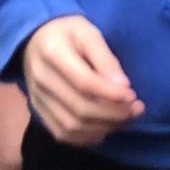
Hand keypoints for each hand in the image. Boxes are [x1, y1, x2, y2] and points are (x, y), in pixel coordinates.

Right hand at [23, 16, 141, 145]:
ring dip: (104, 127)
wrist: (34, 39)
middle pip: (79, 108)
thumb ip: (106, 59)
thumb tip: (124, 87)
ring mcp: (37, 99)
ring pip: (72, 126)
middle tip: (136, 109)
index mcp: (53, 53)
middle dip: (113, 114)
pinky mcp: (38, 111)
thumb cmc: (67, 32)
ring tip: (125, 119)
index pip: (84, 82)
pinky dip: (87, 137)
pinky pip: (62, 134)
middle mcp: (41, 80)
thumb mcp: (89, 33)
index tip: (132, 95)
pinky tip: (105, 128)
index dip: (111, 94)